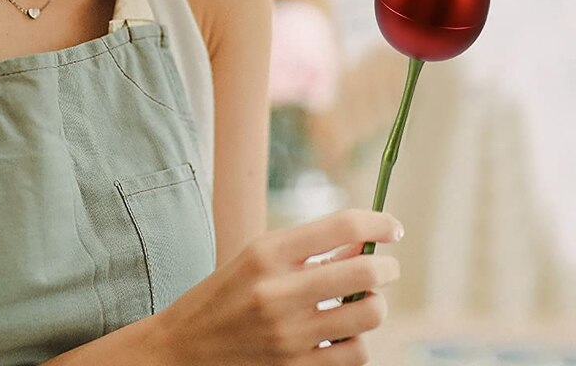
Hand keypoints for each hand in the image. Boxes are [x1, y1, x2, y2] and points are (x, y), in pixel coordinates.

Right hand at [154, 208, 402, 365]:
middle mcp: (279, 292)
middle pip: (364, 272)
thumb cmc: (225, 295)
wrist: (183, 350)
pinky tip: (344, 333)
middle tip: (386, 267)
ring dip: (374, 305)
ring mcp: (289, 336)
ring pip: (368, 316)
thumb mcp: (258, 257)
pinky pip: (355, 355)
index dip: (378, 222)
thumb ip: (310, 249)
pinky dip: (358, 341)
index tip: (393, 228)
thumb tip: (365, 243)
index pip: (342, 226)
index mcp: (267, 252)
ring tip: (363, 301)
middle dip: (386, 267)